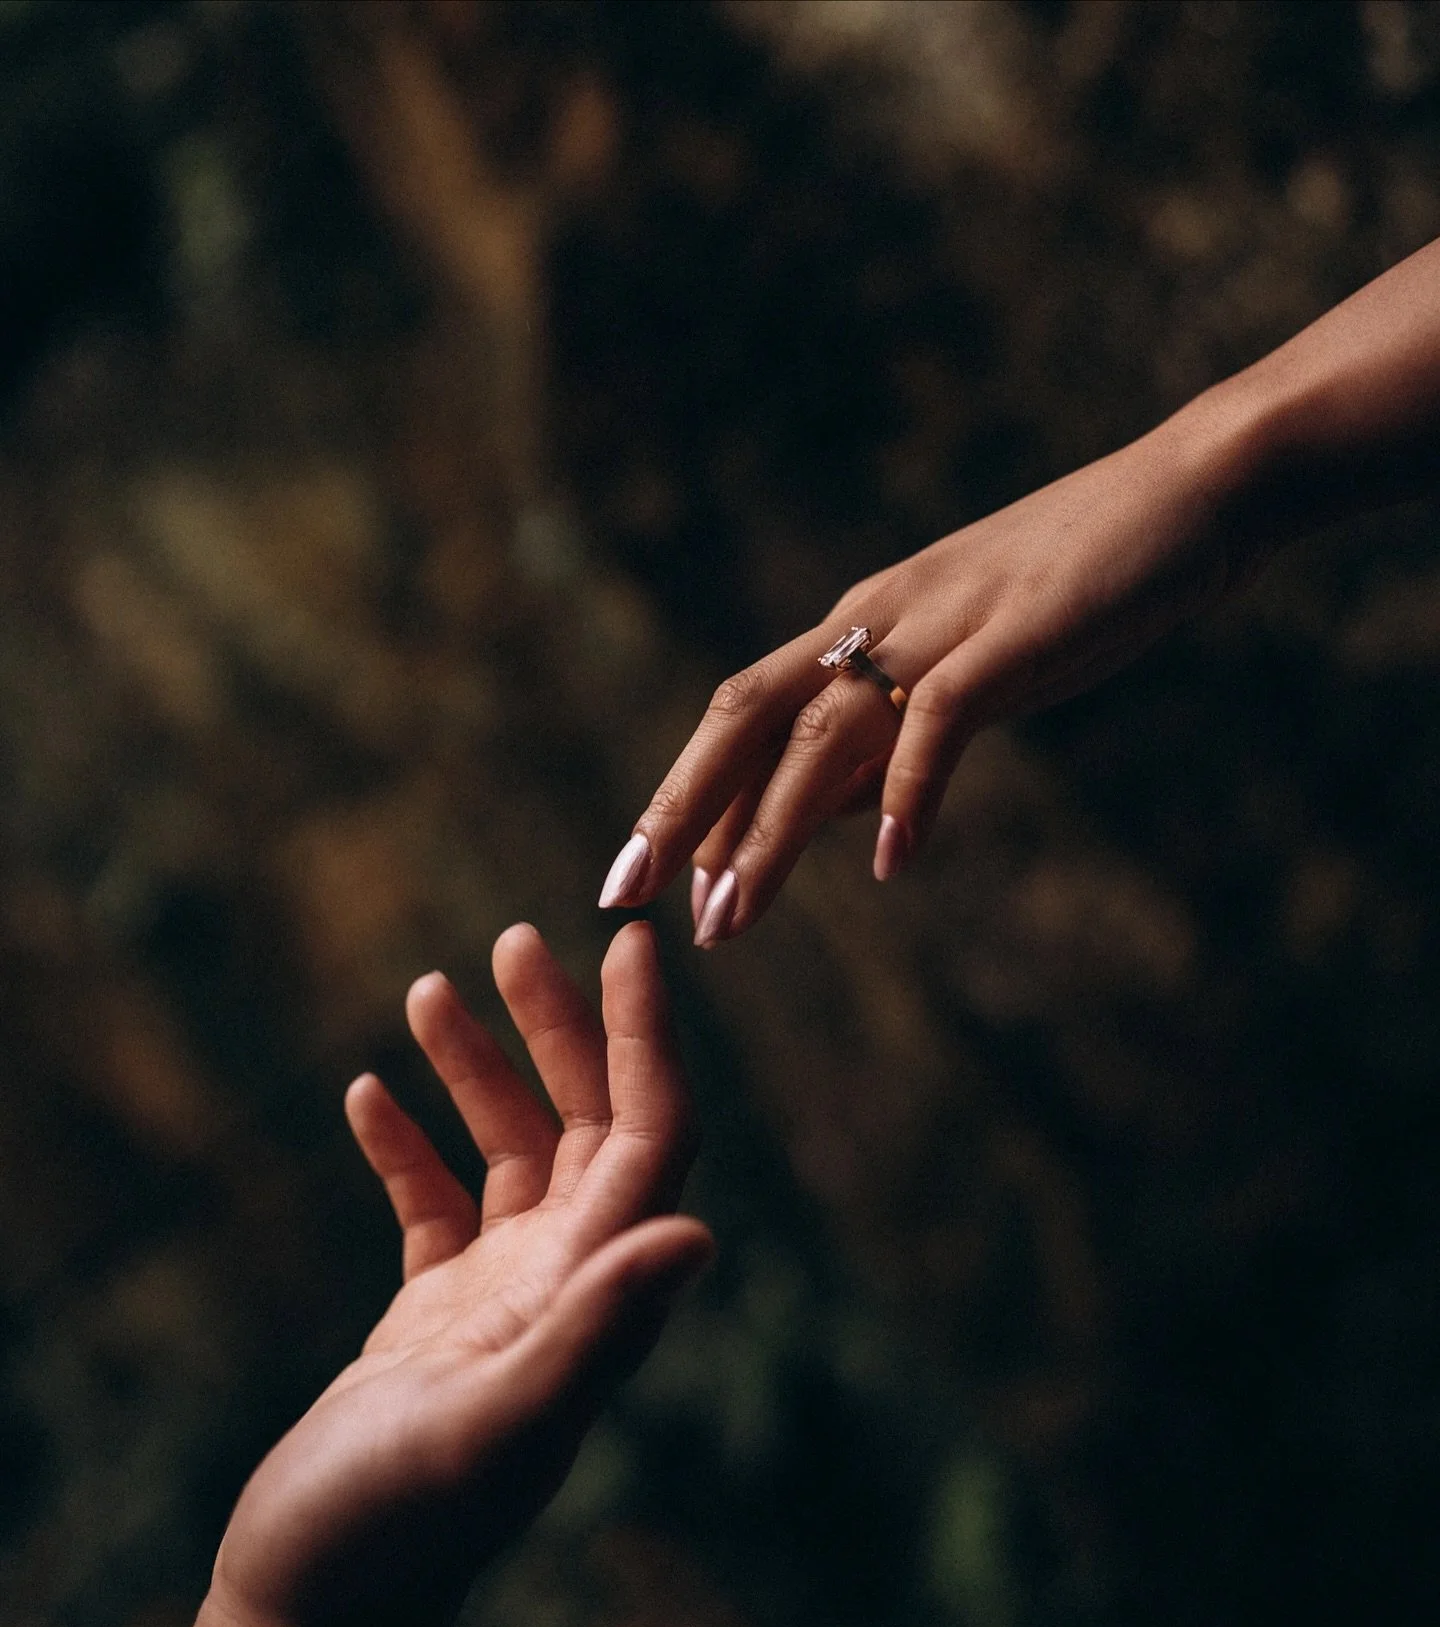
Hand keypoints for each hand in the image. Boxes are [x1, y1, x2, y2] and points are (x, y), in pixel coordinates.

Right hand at [155, 921, 710, 1626]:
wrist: (317, 1610)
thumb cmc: (392, 1534)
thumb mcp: (493, 1427)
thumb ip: (595, 1334)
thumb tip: (698, 1235)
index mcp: (592, 1298)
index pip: (650, 1139)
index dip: (647, 1040)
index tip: (626, 944)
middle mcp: (563, 1289)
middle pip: (588, 1129)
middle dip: (562, 1031)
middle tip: (517, 939)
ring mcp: (499, 1304)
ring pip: (509, 1156)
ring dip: (480, 1070)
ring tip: (431, 988)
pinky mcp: (431, 1321)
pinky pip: (433, 1206)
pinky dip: (407, 1146)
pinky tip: (366, 1091)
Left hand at [599, 394, 1257, 942]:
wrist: (1188, 492)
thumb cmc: (1081, 584)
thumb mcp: (963, 670)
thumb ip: (889, 736)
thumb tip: (823, 816)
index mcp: (861, 623)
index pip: (746, 716)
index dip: (688, 795)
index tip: (645, 878)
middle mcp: (877, 618)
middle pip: (744, 714)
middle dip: (678, 806)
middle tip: (625, 893)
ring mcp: (940, 625)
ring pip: (822, 734)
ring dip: (767, 832)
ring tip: (728, 917)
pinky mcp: (1012, 636)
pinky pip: (939, 720)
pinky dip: (906, 791)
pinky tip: (886, 864)